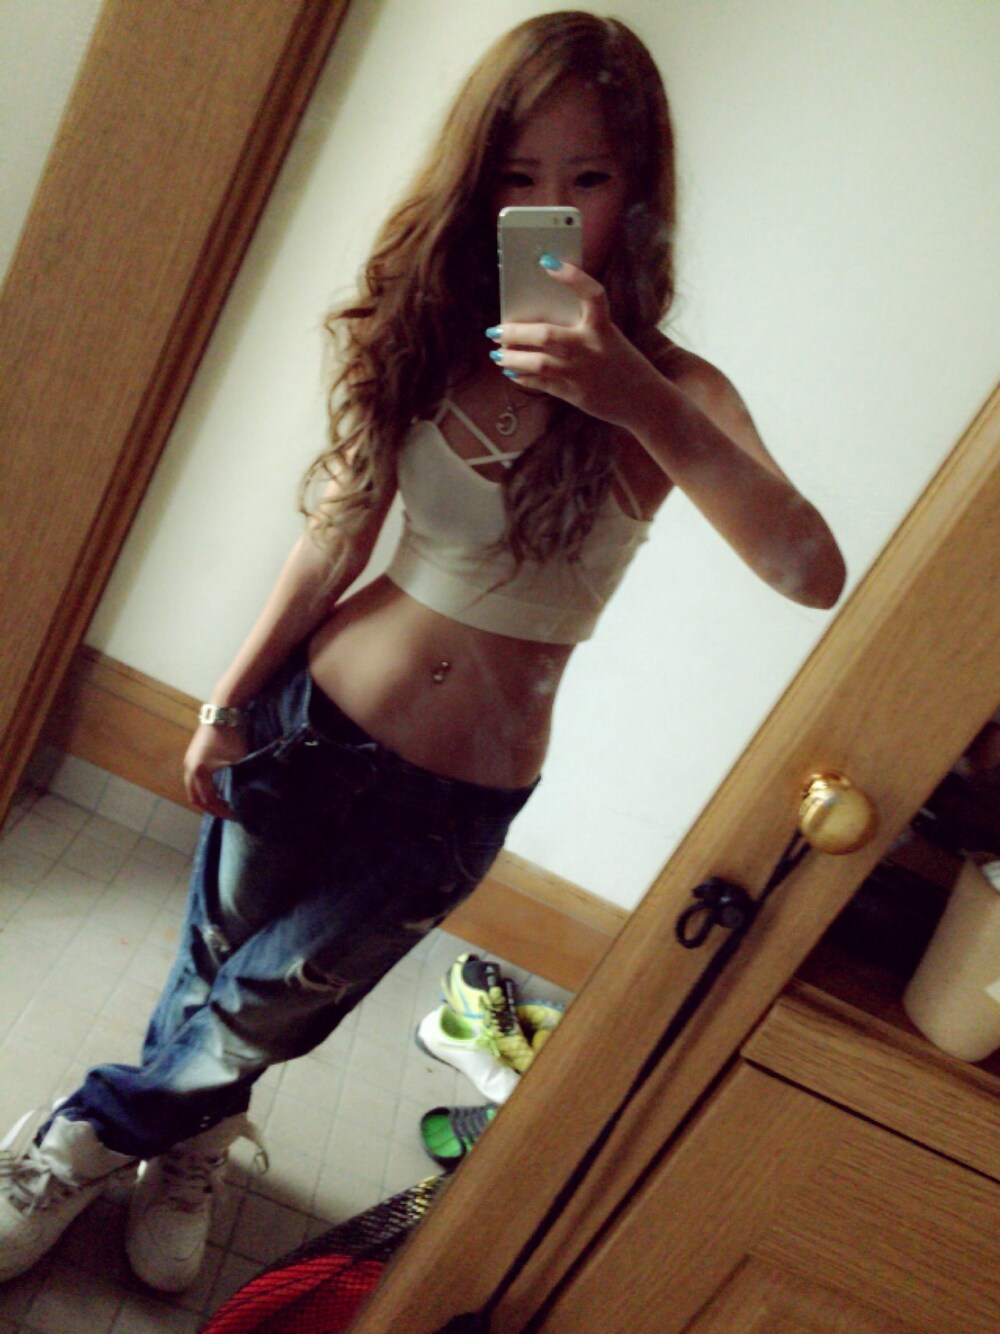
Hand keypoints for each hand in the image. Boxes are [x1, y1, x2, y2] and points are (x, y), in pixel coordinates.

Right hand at [183, 723, 248, 818]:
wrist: (221, 713)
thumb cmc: (232, 737)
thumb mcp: (238, 761)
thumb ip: (238, 780)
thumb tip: (243, 796)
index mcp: (200, 773)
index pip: (210, 800)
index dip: (223, 810)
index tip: (235, 814)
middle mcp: (189, 770)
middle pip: (196, 799)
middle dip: (211, 809)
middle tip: (227, 813)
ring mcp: (187, 763)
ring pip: (191, 790)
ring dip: (204, 800)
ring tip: (221, 804)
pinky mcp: (189, 757)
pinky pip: (192, 780)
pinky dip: (201, 789)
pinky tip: (215, 789)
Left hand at [489, 259, 659, 428]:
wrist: (643, 400)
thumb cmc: (620, 361)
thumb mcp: (608, 337)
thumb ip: (580, 327)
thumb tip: (537, 318)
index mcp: (604, 327)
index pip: (592, 294)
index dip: (572, 276)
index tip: (547, 262)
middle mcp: (592, 348)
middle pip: (547, 335)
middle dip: (515, 332)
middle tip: (495, 329)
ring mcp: (582, 373)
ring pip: (538, 362)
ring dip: (512, 357)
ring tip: (497, 354)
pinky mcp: (576, 394)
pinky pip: (542, 383)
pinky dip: (523, 377)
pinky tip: (512, 371)